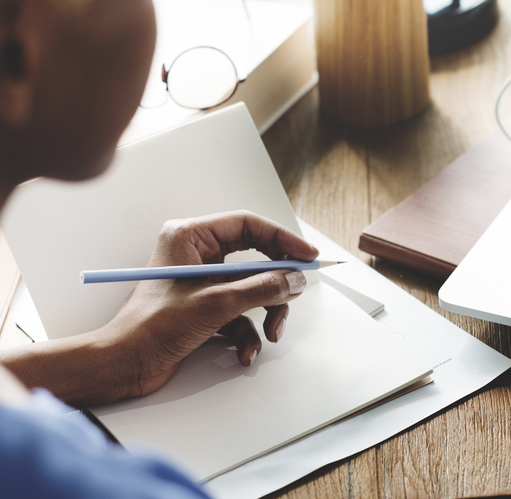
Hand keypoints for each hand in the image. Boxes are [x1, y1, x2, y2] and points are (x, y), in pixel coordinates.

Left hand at [98, 211, 318, 400]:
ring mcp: (201, 281)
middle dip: (275, 283)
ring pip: (251, 288)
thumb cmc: (150, 328)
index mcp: (189, 237)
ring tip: (270, 333)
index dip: (283, 239)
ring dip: (265, 312)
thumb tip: (294, 280)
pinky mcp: (203, 306)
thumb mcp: (215, 304)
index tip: (306, 256)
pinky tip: (245, 351)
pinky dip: (248, 333)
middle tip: (295, 293)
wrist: (122, 366)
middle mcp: (196, 254)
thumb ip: (261, 288)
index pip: (248, 225)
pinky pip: (240, 312)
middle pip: (255, 258)